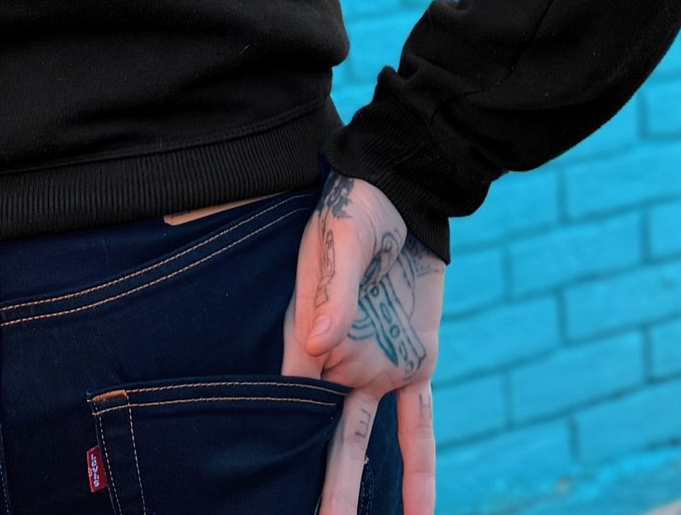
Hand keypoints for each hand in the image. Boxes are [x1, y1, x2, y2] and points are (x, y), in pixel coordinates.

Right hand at [281, 175, 442, 514]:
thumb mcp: (346, 236)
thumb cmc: (361, 207)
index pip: (288, 393)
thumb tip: (319, 344)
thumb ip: (334, 286)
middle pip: (318, 432)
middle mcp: (338, 358)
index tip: (261, 479)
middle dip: (314, 484)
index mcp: (308, 329)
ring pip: (360, 443)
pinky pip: (417, 426)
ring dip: (351, 492)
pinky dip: (420, 471)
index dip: (276, 435)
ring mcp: (377, 366)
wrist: (407, 195)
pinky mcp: (415, 363)